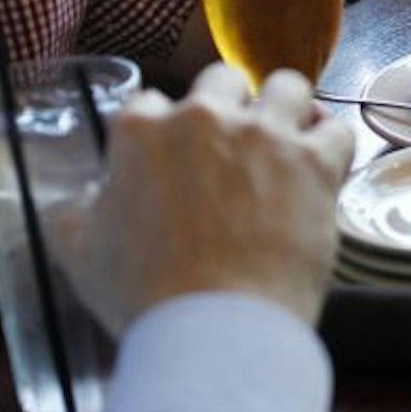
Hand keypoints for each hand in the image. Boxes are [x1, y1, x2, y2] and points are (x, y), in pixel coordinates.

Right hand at [53, 64, 352, 330]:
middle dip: (228, 107)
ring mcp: (264, 136)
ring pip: (286, 87)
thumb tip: (84, 200)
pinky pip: (336, 129)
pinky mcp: (314, 164)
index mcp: (141, 132)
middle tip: (232, 149)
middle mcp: (203, 118)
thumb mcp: (79, 253)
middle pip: (223, 81)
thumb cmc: (144, 296)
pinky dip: (331, 142)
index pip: (152, 103)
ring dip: (285, 109)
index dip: (165, 131)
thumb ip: (74, 212)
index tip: (176, 160)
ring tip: (285, 141)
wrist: (214, 330)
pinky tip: (322, 163)